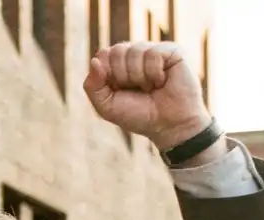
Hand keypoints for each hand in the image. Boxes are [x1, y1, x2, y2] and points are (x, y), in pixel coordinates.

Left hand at [83, 42, 212, 151]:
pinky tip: (162, 81)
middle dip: (123, 76)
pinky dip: (154, 73)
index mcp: (117, 65)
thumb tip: (94, 61)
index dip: (107, 74)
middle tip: (137, 89)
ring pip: (134, 50)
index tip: (118, 90)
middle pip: (116, 50)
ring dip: (140, 76)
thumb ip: (92, 86)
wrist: (167, 125)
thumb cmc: (138, 116)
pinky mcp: (172, 51)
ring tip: (150, 87)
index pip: (103, 55)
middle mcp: (134, 54)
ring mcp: (153, 51)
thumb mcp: (106, 106)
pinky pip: (153, 53)